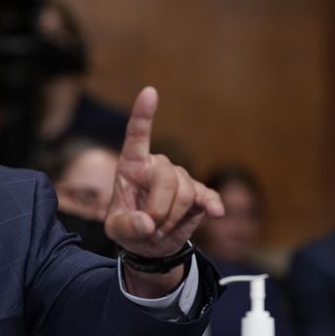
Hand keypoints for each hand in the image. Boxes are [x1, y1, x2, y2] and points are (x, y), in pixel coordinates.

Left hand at [105, 87, 223, 257]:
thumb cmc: (128, 228)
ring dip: (173, 217)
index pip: (137, 136)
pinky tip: (217, 213)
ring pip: (186, 192)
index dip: (143, 115)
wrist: (150, 244)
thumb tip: (146, 223)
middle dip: (160, 208)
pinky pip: (207, 196)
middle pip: (167, 178)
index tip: (150, 91)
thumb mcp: (117, 230)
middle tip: (150, 228)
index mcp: (132, 166)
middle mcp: (157, 166)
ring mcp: (180, 178)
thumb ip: (127, 226)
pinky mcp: (199, 193)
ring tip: (160, 228)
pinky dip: (212, 204)